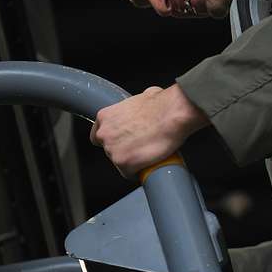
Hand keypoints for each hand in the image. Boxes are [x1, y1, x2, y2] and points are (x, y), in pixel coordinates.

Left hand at [90, 84, 208, 178]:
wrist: (173, 114)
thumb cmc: (162, 104)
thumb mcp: (142, 97)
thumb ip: (134, 107)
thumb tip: (142, 108)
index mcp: (105, 116)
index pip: (98, 135)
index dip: (112, 140)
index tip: (121, 141)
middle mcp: (105, 134)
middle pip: (109, 150)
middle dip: (123, 149)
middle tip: (139, 146)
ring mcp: (112, 150)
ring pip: (119, 162)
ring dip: (131, 160)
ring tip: (147, 154)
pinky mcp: (124, 164)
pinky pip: (128, 173)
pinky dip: (138, 172)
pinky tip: (148, 164)